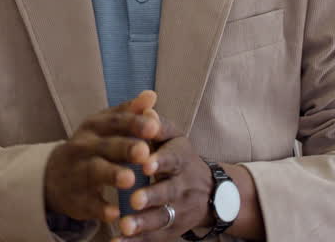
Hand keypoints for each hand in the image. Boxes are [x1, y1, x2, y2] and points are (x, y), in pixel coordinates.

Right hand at [45, 91, 161, 224]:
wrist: (55, 175)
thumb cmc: (92, 145)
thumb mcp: (106, 126)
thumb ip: (129, 112)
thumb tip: (152, 95)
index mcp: (95, 126)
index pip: (115, 122)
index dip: (134, 123)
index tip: (155, 126)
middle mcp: (84, 146)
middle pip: (106, 146)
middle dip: (125, 148)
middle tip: (144, 151)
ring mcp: (78, 172)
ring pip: (95, 172)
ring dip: (112, 175)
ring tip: (130, 179)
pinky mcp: (77, 198)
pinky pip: (89, 203)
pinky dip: (101, 208)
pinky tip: (116, 213)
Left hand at [114, 112, 212, 240]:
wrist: (211, 192)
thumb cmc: (177, 157)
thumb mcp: (172, 137)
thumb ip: (157, 124)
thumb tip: (145, 105)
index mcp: (182, 156)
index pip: (174, 158)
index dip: (160, 161)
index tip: (145, 164)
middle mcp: (185, 184)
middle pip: (170, 191)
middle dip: (153, 195)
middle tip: (135, 200)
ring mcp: (180, 208)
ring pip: (163, 217)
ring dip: (143, 223)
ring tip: (124, 226)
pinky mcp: (172, 228)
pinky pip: (155, 237)